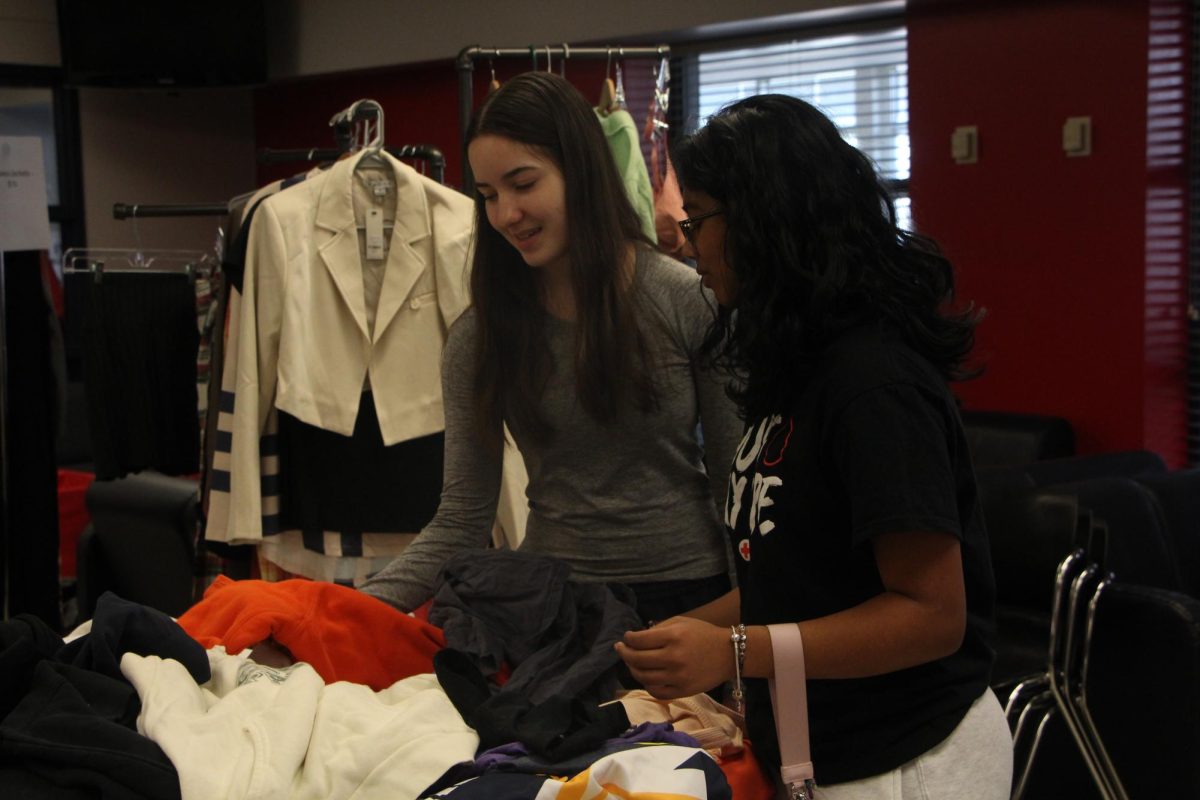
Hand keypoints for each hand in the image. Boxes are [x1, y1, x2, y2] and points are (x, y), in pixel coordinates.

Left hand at [615, 616, 731, 699]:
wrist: (729, 654)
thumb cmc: (703, 634)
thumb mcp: (681, 622)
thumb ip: (658, 629)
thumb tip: (636, 639)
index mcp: (673, 637)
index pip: (639, 640)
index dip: (628, 639)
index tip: (626, 638)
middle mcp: (674, 658)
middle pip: (637, 659)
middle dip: (624, 653)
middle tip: (621, 649)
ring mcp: (678, 677)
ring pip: (643, 677)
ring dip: (632, 669)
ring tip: (631, 663)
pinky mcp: (683, 691)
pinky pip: (656, 692)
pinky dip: (647, 685)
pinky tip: (646, 677)